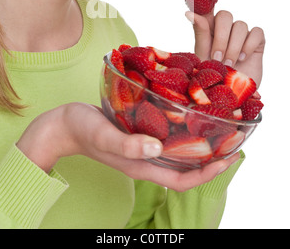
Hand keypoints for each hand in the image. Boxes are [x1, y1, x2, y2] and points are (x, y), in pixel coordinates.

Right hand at [16, 102, 239, 191]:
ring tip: (214, 127)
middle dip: (210, 159)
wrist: (63, 125)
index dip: (208, 174)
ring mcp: (142, 148)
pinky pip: (165, 137)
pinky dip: (180, 130)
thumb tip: (157, 148)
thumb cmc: (81, 129)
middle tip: (230, 140)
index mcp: (142, 166)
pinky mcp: (137, 134)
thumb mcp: (104, 135)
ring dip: (198, 144)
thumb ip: (128, 145)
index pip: (183, 180)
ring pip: (177, 153)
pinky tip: (184, 113)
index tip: (229, 158)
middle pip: (186, 168)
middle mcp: (146, 159)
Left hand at [186, 0, 264, 87]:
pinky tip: (243, 58)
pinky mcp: (256, 42)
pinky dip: (248, 46)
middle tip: (217, 58)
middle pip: (225, 15)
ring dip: (233, 46)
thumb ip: (200, 33)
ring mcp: (241, 34)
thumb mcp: (202, 55)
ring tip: (229, 65)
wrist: (231, 97)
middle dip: (220, 37)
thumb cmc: (213, 77)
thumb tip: (190, 12)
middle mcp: (224, 29)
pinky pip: (255, 33)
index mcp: (207, 29)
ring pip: (239, 25)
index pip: (207, 4)